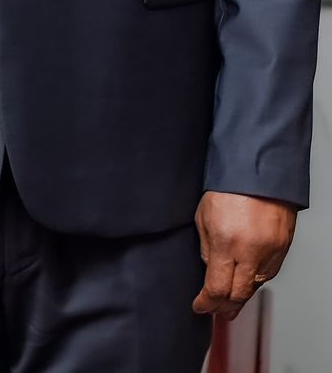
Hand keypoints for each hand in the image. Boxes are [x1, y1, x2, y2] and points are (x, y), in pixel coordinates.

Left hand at [192, 191, 296, 320]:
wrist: (259, 169)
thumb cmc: (229, 187)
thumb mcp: (203, 216)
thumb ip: (207, 247)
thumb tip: (210, 270)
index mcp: (226, 243)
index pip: (217, 288)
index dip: (206, 303)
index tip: (199, 305)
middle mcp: (250, 252)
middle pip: (238, 295)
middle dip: (225, 308)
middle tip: (216, 312)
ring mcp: (270, 251)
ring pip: (255, 287)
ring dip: (241, 297)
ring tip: (230, 302)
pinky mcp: (282, 248)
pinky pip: (268, 273)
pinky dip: (256, 281)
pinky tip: (247, 282)